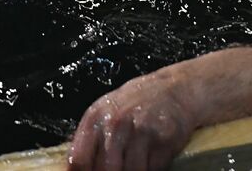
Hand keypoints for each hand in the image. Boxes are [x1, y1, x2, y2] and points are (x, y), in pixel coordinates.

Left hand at [68, 71, 199, 170]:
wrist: (176, 88)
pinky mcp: (164, 141)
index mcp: (96, 118)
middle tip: (118, 168)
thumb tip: (75, 169)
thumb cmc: (136, 102)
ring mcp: (141, 132)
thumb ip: (91, 139)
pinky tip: (151, 160)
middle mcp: (116, 124)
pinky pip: (152, 170)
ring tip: (134, 164)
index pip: (79, 161)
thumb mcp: (106, 111)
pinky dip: (151, 169)